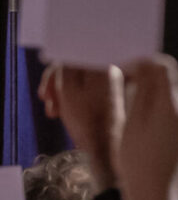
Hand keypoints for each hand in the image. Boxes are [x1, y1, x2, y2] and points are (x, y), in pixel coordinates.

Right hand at [39, 64, 124, 189]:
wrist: (104, 144)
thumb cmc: (87, 118)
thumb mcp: (68, 88)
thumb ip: (64, 67)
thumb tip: (65, 55)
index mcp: (103, 66)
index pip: (72, 56)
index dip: (54, 73)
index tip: (46, 93)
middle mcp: (109, 71)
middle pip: (74, 68)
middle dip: (56, 85)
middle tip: (48, 102)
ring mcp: (108, 84)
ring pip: (76, 80)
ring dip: (60, 94)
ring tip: (54, 111)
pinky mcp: (105, 96)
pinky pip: (83, 91)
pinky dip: (70, 99)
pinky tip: (62, 112)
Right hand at [117, 56, 177, 199]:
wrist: (155, 195)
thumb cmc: (137, 162)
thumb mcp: (132, 124)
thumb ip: (141, 92)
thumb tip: (143, 67)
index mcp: (172, 106)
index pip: (163, 66)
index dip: (141, 62)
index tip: (122, 71)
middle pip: (167, 79)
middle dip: (144, 76)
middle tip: (121, 84)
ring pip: (168, 94)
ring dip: (149, 91)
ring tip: (127, 102)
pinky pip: (172, 110)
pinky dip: (156, 106)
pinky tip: (139, 119)